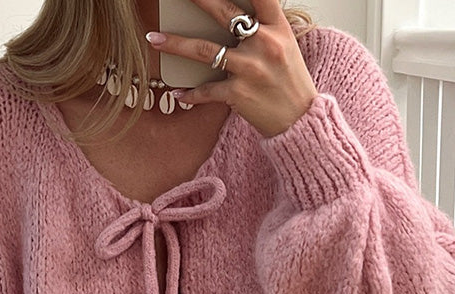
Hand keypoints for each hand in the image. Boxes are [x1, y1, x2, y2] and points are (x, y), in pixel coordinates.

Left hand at [147, 0, 317, 136]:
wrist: (300, 120)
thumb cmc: (289, 80)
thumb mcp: (285, 45)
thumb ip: (263, 26)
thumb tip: (233, 14)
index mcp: (277, 27)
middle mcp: (264, 43)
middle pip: (224, 12)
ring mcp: (250, 68)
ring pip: (204, 50)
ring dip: (175, 44)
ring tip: (154, 39)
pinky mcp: (238, 94)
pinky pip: (206, 91)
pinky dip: (190, 94)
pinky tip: (177, 93)